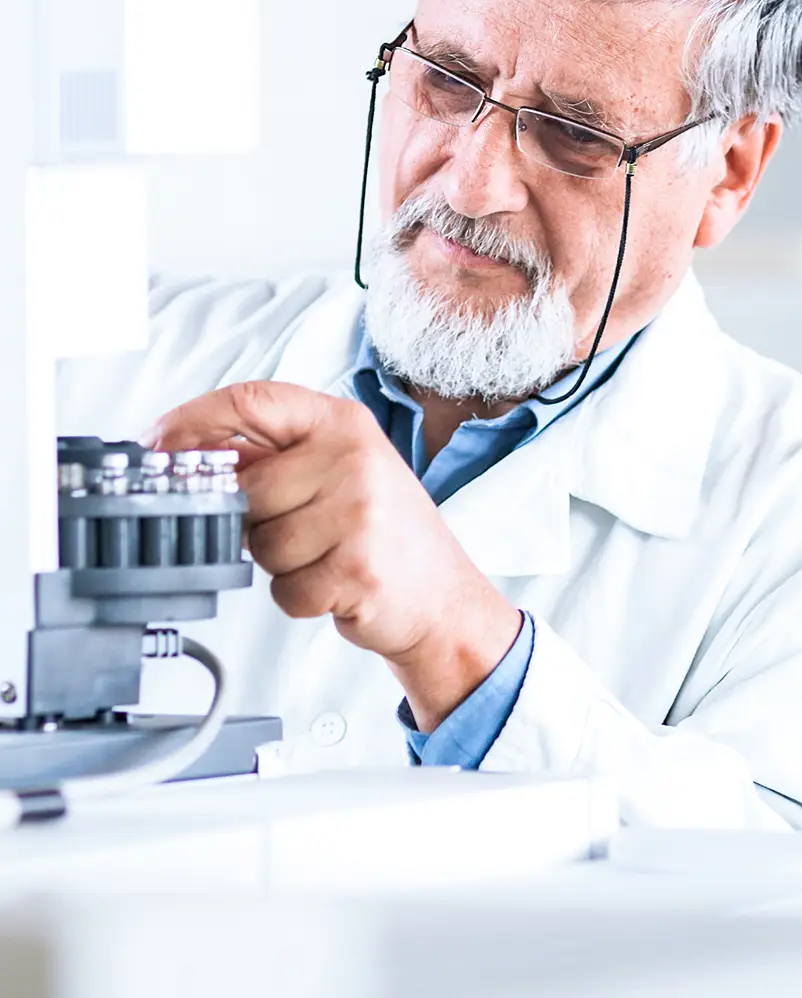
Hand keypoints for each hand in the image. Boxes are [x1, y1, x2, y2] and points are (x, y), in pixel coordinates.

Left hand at [146, 381, 522, 729]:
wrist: (443, 596)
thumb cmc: (383, 532)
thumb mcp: (340, 471)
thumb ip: (274, 457)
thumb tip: (188, 453)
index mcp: (343, 423)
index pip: (251, 400)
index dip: (194, 421)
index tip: (159, 445)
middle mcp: (354, 458)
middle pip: (246, 488)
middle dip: (255, 522)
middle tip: (300, 531)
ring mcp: (359, 511)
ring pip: (261, 544)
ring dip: (280, 565)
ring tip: (326, 557)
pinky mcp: (357, 567)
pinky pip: (284, 589)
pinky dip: (300, 598)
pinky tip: (336, 584)